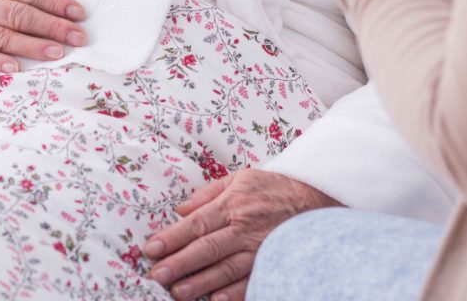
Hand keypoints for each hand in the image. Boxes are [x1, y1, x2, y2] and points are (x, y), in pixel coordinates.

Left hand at [144, 169, 340, 300]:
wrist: (315, 199)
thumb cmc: (272, 189)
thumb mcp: (241, 178)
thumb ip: (209, 193)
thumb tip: (180, 210)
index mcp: (233, 203)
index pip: (197, 222)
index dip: (172, 237)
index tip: (151, 249)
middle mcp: (244, 227)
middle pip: (207, 247)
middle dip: (180, 263)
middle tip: (156, 275)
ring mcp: (259, 248)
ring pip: (225, 269)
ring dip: (200, 282)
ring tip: (177, 293)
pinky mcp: (272, 263)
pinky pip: (250, 282)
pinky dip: (233, 294)